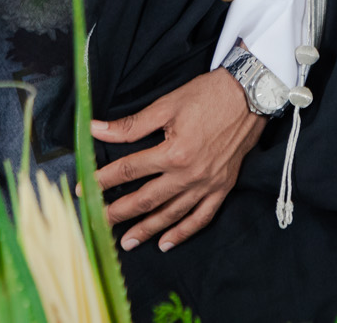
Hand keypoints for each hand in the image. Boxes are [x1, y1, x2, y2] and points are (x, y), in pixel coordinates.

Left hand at [92, 69, 267, 251]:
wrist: (252, 93)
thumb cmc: (208, 95)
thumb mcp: (167, 105)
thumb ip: (131, 125)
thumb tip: (95, 130)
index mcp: (173, 152)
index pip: (129, 171)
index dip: (104, 180)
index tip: (85, 189)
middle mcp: (189, 174)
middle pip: (146, 200)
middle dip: (118, 213)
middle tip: (98, 223)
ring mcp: (207, 183)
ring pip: (171, 214)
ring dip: (147, 229)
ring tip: (127, 241)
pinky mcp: (223, 186)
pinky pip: (202, 216)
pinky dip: (184, 232)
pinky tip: (167, 242)